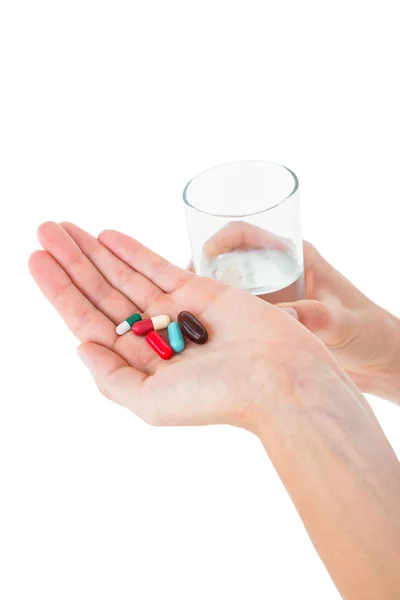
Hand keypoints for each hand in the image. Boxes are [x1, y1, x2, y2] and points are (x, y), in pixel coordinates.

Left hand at [28, 222, 327, 432]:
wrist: (281, 379)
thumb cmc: (220, 398)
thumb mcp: (151, 404)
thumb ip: (111, 379)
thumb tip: (79, 346)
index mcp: (140, 365)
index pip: (89, 322)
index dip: (61, 292)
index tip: (37, 262)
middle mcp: (155, 337)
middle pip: (102, 294)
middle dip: (72, 263)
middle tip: (43, 231)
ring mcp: (178, 312)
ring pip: (125, 276)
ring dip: (94, 251)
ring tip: (62, 227)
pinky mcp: (202, 292)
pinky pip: (159, 266)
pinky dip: (133, 250)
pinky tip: (106, 235)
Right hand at [194, 222, 399, 400]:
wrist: (379, 360)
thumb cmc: (370, 333)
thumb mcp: (344, 323)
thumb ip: (318, 317)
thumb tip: (285, 316)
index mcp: (295, 257)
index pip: (246, 234)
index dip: (218, 239)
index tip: (200, 255)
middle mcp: (277, 274)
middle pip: (225, 262)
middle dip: (198, 273)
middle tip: (177, 294)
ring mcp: (271, 299)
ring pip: (224, 291)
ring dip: (202, 301)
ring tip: (182, 318)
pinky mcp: (267, 323)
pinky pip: (232, 317)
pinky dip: (214, 322)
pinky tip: (200, 339)